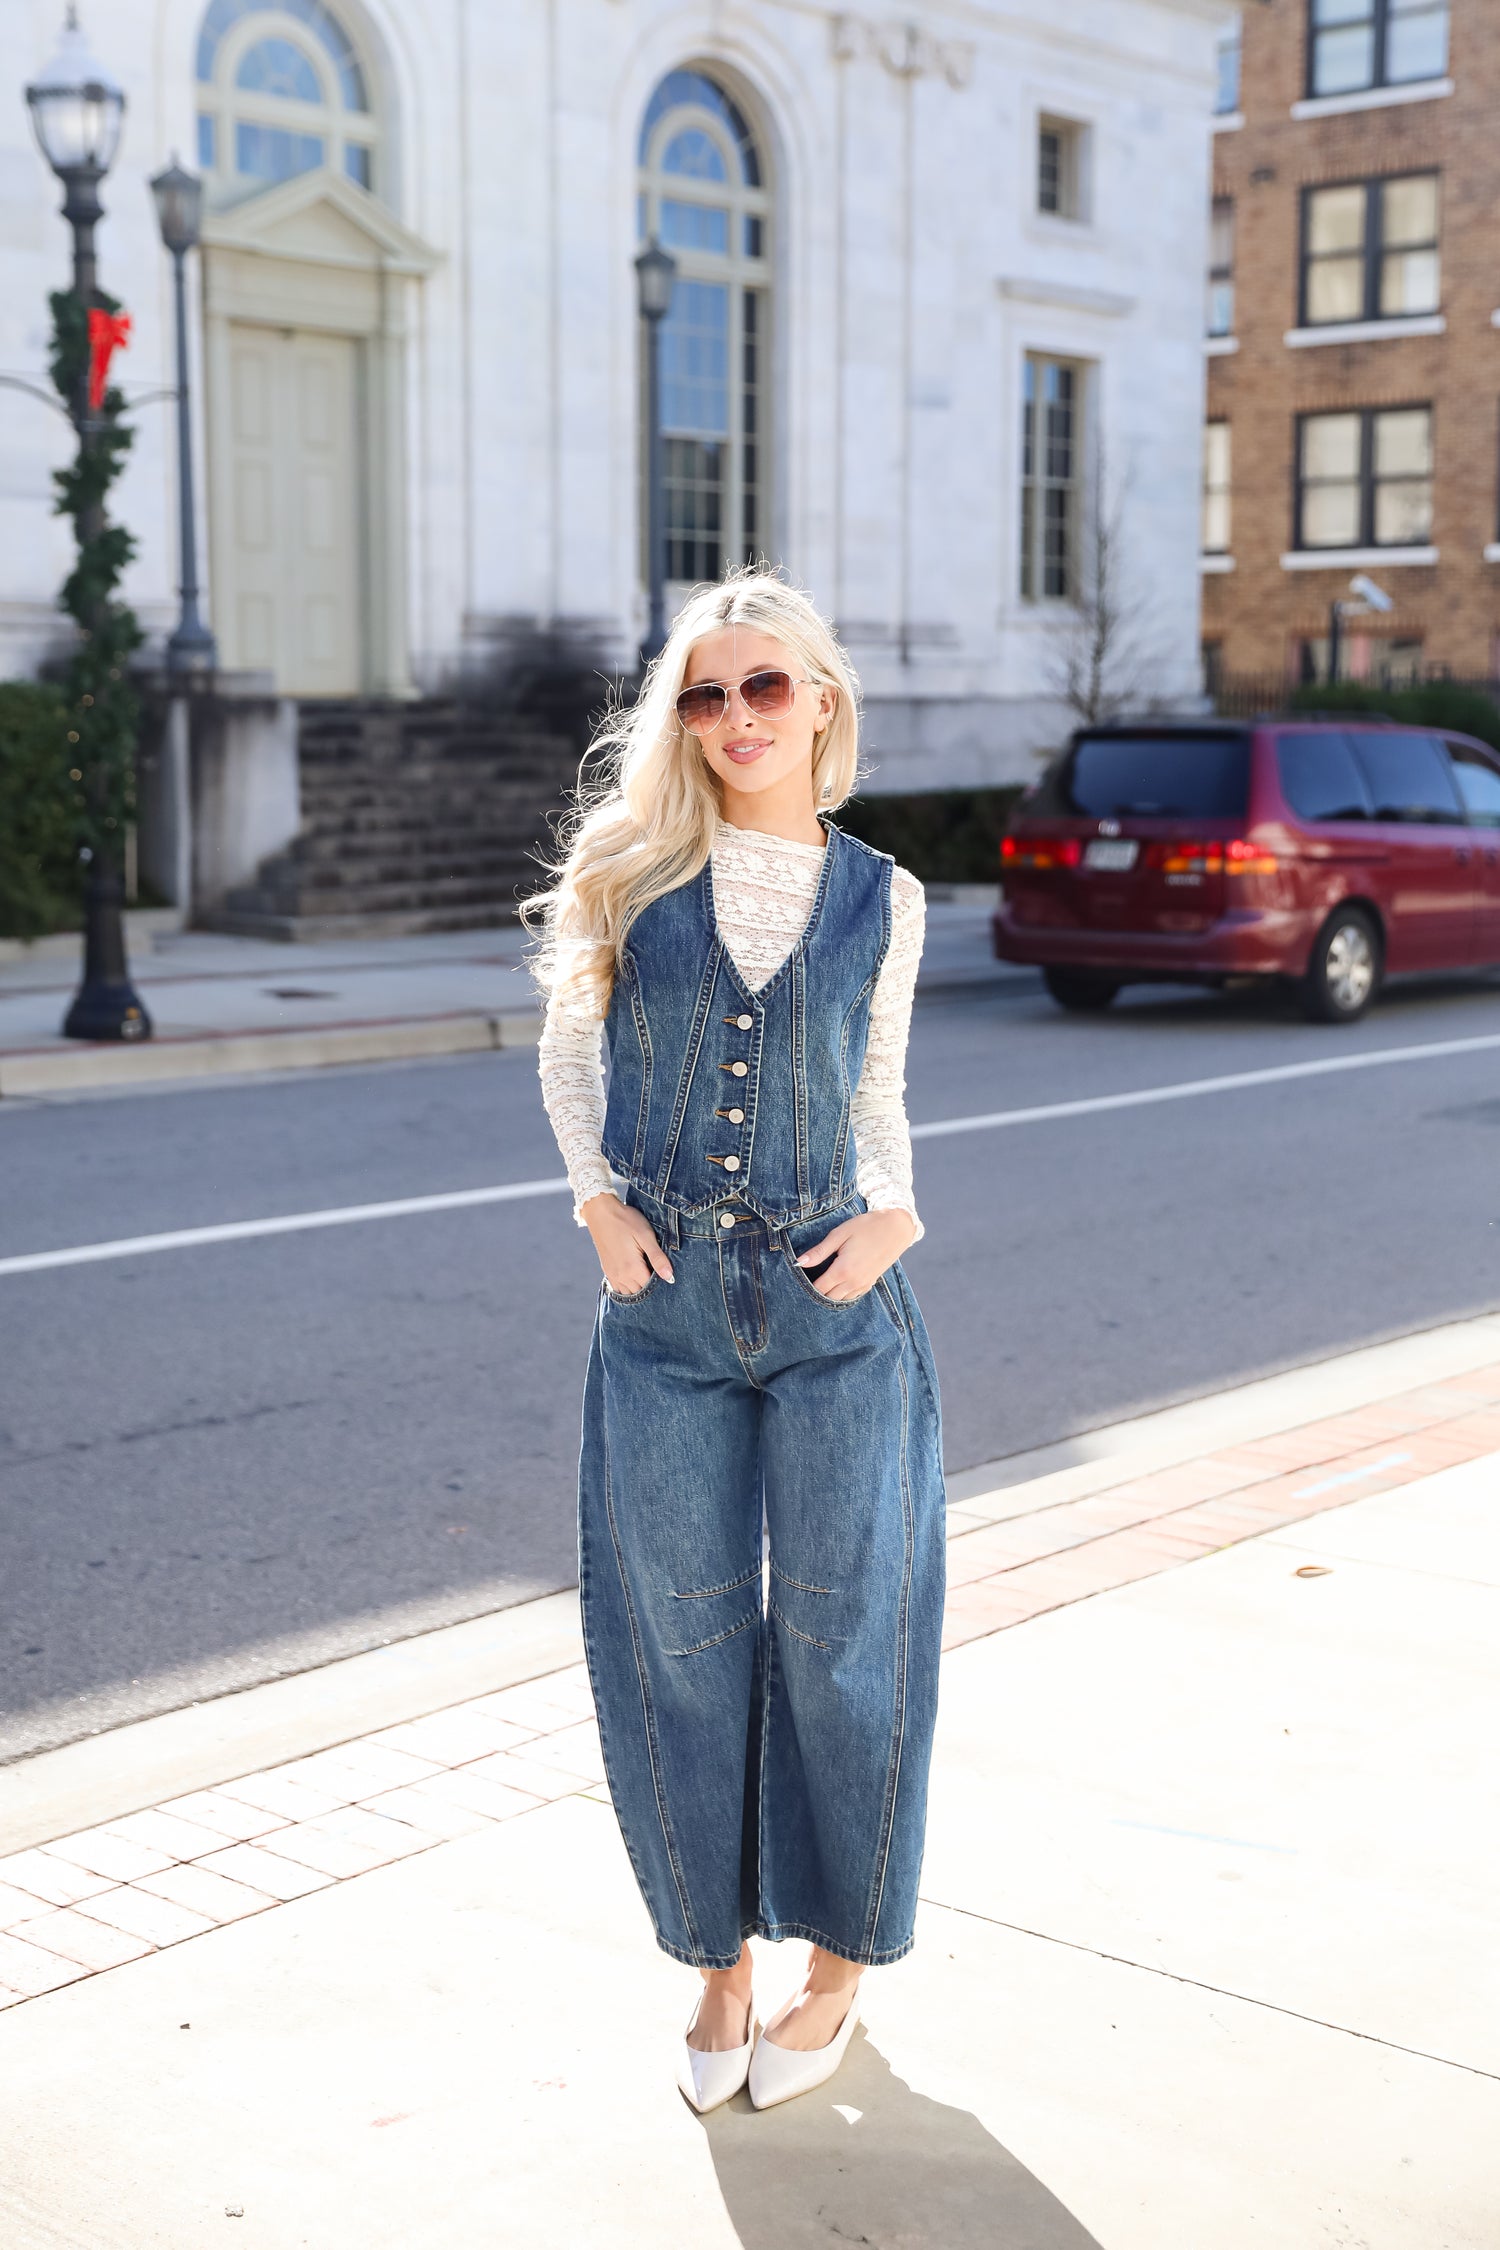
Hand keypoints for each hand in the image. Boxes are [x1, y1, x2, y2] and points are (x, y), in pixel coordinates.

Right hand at [582, 1193, 674, 1296]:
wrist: (601, 1213)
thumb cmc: (626, 1221)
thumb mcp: (646, 1236)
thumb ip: (657, 1258)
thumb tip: (670, 1277)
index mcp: (633, 1268)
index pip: (651, 1287)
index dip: (661, 1283)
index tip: (665, 1272)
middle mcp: (621, 1276)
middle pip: (640, 1293)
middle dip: (650, 1287)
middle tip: (657, 1271)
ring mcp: (612, 1274)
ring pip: (629, 1293)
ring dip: (639, 1288)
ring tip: (647, 1273)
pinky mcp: (607, 1270)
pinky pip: (618, 1289)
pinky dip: (628, 1288)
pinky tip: (634, 1277)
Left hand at [795, 1208, 915, 1300]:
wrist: (896, 1227)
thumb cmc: (866, 1227)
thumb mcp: (839, 1234)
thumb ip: (819, 1251)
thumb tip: (798, 1262)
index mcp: (843, 1270)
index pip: (818, 1288)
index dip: (806, 1286)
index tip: (798, 1280)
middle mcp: (853, 1282)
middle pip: (828, 1297)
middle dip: (816, 1292)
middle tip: (807, 1281)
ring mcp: (864, 1284)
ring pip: (840, 1300)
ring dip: (829, 1294)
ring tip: (821, 1282)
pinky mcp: (870, 1283)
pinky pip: (852, 1296)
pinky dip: (842, 1293)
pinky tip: (837, 1283)